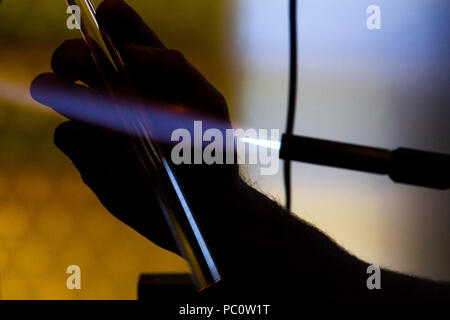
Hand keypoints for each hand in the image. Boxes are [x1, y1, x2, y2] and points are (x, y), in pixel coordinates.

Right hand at [30, 0, 238, 257]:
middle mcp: (120, 93)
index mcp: (150, 74)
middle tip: (83, 62)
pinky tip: (107, 146)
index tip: (109, 14)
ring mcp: (101, 123)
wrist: (204, 207)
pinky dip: (79, 134)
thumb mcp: (208, 107)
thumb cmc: (212, 153)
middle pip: (79, 56)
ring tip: (73, 91)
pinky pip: (67, 134)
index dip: (114, 18)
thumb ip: (176, 72)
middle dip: (73, 52)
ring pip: (59, 90)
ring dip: (57, 85)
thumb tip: (130, 51)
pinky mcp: (89, 155)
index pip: (124, 34)